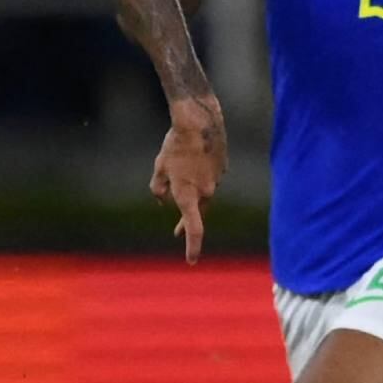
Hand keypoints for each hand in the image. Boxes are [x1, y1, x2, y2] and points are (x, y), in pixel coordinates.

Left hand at [149, 94, 227, 263]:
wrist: (199, 121)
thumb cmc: (175, 145)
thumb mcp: (159, 167)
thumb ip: (159, 189)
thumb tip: (163, 201)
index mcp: (188, 194)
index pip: (194, 228)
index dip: (192, 247)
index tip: (191, 261)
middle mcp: (206, 191)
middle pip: (197, 212)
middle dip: (186, 222)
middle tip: (177, 233)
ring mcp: (217, 179)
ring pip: (203, 193)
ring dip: (192, 190)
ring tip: (178, 169)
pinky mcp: (223, 167)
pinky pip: (210, 178)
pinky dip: (201, 174)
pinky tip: (193, 159)